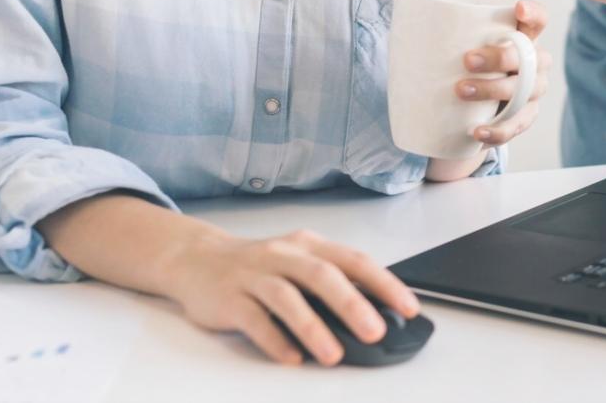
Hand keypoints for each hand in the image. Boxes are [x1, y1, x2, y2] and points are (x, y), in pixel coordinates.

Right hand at [166, 227, 419, 366]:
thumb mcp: (297, 263)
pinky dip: (274, 339)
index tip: (409, 308)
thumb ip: (330, 283)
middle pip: (322, 276)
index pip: (354, 261)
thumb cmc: (259, 265)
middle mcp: (284, 255)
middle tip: (375, 333)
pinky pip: (254, 319)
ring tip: (334, 355)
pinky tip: (291, 358)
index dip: (383, 283)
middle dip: (352, 304)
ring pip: (287, 298)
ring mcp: (254, 275)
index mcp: (309, 246)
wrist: (196, 259)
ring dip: (313, 327)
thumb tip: (373, 317)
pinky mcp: (229, 298)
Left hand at [456, 0, 550, 146]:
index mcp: (520, 36)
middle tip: (467, 60)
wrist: (465, 110)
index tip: (516, 8)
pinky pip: (517, 125)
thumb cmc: (464, 63)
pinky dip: (498, 130)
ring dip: (494, 90)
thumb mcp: (452, 39)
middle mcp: (534, 62)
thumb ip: (429, 12)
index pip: (538, 20)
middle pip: (529, 57)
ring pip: (525, 91)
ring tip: (459, 91)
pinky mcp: (524, 118)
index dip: (534, 12)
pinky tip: (476, 131)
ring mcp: (532, 92)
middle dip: (500, 57)